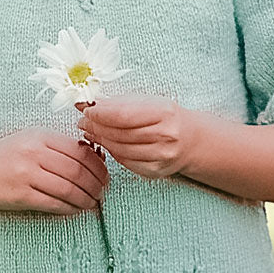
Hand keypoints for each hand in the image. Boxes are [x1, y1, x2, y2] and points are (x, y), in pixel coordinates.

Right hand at [0, 127, 108, 215]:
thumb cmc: (6, 157)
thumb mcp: (30, 141)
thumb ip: (58, 147)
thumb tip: (95, 159)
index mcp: (39, 135)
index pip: (80, 150)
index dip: (98, 165)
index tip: (105, 175)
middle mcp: (33, 152)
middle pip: (77, 170)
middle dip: (96, 184)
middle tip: (102, 192)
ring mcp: (25, 174)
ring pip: (68, 189)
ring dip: (86, 198)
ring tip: (93, 202)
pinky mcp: (20, 195)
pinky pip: (53, 203)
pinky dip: (70, 208)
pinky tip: (76, 209)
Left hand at [75, 95, 201, 179]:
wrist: (190, 139)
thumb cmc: (165, 116)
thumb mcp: (146, 101)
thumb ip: (118, 102)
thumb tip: (86, 101)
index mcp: (164, 112)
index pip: (123, 115)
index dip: (101, 114)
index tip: (87, 110)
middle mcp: (165, 136)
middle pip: (119, 133)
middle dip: (97, 127)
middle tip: (83, 121)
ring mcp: (161, 156)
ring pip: (120, 150)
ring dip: (100, 140)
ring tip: (90, 131)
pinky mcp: (155, 171)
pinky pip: (125, 162)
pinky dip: (111, 152)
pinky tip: (104, 143)